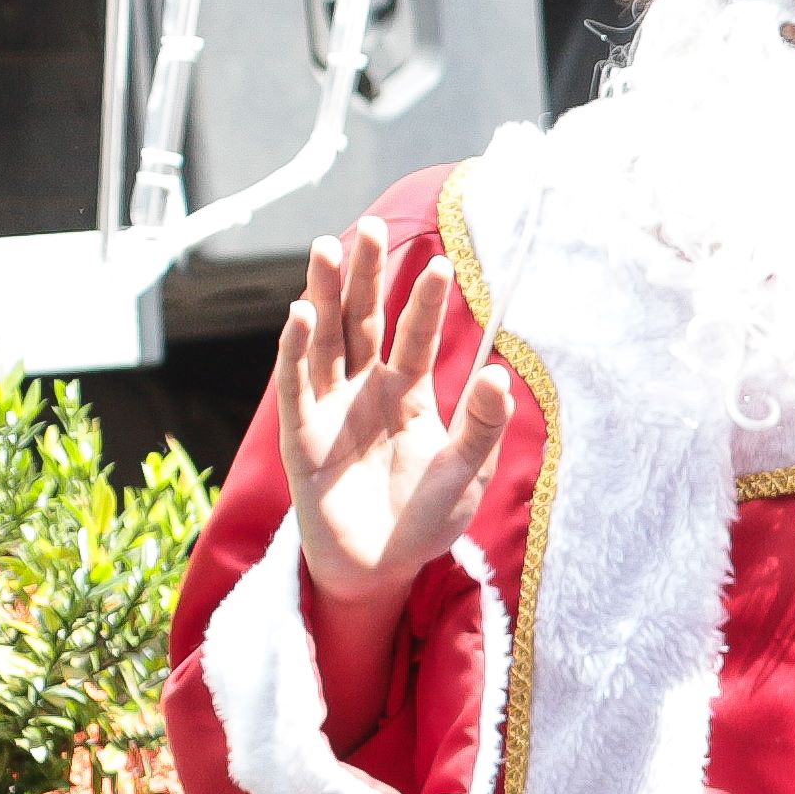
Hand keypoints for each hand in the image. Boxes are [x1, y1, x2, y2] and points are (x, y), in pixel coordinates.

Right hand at [276, 220, 519, 610]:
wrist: (381, 568)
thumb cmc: (425, 519)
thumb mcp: (465, 474)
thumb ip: (480, 427)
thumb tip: (498, 375)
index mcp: (406, 393)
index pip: (413, 336)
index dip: (423, 301)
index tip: (441, 263)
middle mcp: (364, 389)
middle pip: (361, 320)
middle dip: (363, 275)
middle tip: (369, 225)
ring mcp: (329, 407)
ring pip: (323, 339)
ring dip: (323, 294)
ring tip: (326, 248)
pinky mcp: (300, 433)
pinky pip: (296, 384)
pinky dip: (296, 349)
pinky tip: (301, 314)